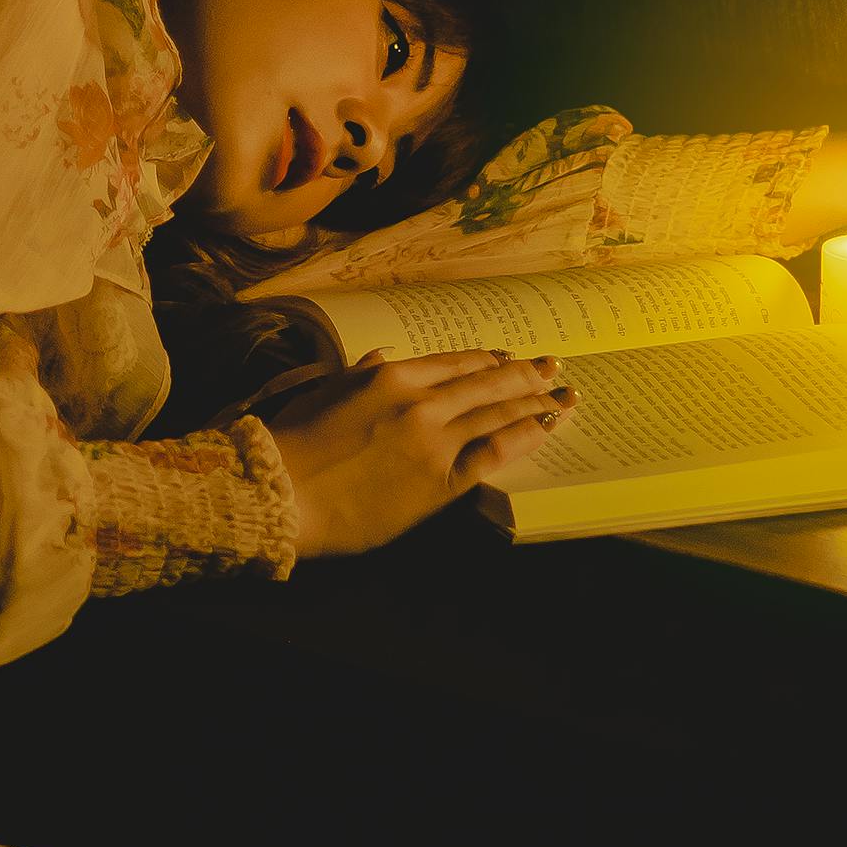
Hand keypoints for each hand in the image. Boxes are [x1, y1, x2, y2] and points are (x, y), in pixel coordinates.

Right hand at [262, 350, 573, 558]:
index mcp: (392, 377)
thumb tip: (383, 356)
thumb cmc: (293, 442)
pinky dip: (524, 436)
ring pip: (499, 413)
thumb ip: (361, 372)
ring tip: (564, 396)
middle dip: (526, 374)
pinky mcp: (441, 481)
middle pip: (487, 382)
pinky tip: (546, 428)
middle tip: (553, 367)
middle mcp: (421, 401)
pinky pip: (495, 453)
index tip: (509, 358)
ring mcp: (435, 440)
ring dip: (537, 402)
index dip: (487, 360)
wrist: (283, 491)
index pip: (454, 362)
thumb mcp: (326, 391)